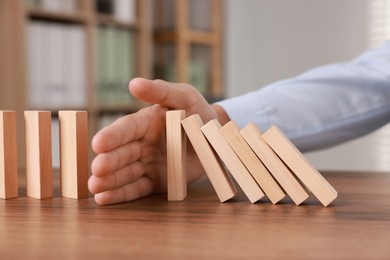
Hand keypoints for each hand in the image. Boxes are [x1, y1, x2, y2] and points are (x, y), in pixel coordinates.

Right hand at [88, 78, 224, 204]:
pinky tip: (104, 198)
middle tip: (96, 169)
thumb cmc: (199, 113)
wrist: (216, 137)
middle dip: (108, 162)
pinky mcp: (155, 181)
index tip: (98, 143)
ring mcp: (147, 164)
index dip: (112, 136)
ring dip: (109, 180)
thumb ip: (161, 91)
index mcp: (146, 122)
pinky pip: (137, 188)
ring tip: (95, 187)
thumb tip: (134, 83)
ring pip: (125, 173)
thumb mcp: (184, 97)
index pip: (126, 129)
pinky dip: (121, 194)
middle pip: (122, 153)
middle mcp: (142, 143)